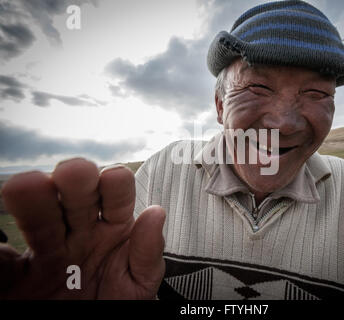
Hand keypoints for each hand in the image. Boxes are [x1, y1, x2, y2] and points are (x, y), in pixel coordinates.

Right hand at [0, 158, 164, 298]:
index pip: (116, 194)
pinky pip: (5, 263)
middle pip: (77, 198)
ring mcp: (48, 250)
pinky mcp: (19, 277)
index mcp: (113, 227)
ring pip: (41, 220)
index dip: (116, 183)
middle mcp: (80, 231)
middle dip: (77, 181)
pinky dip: (0, 254)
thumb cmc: (117, 300)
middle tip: (74, 172)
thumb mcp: (139, 281)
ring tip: (26, 186)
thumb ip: (148, 252)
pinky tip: (2, 248)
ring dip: (33, 201)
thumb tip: (156, 213)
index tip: (114, 178)